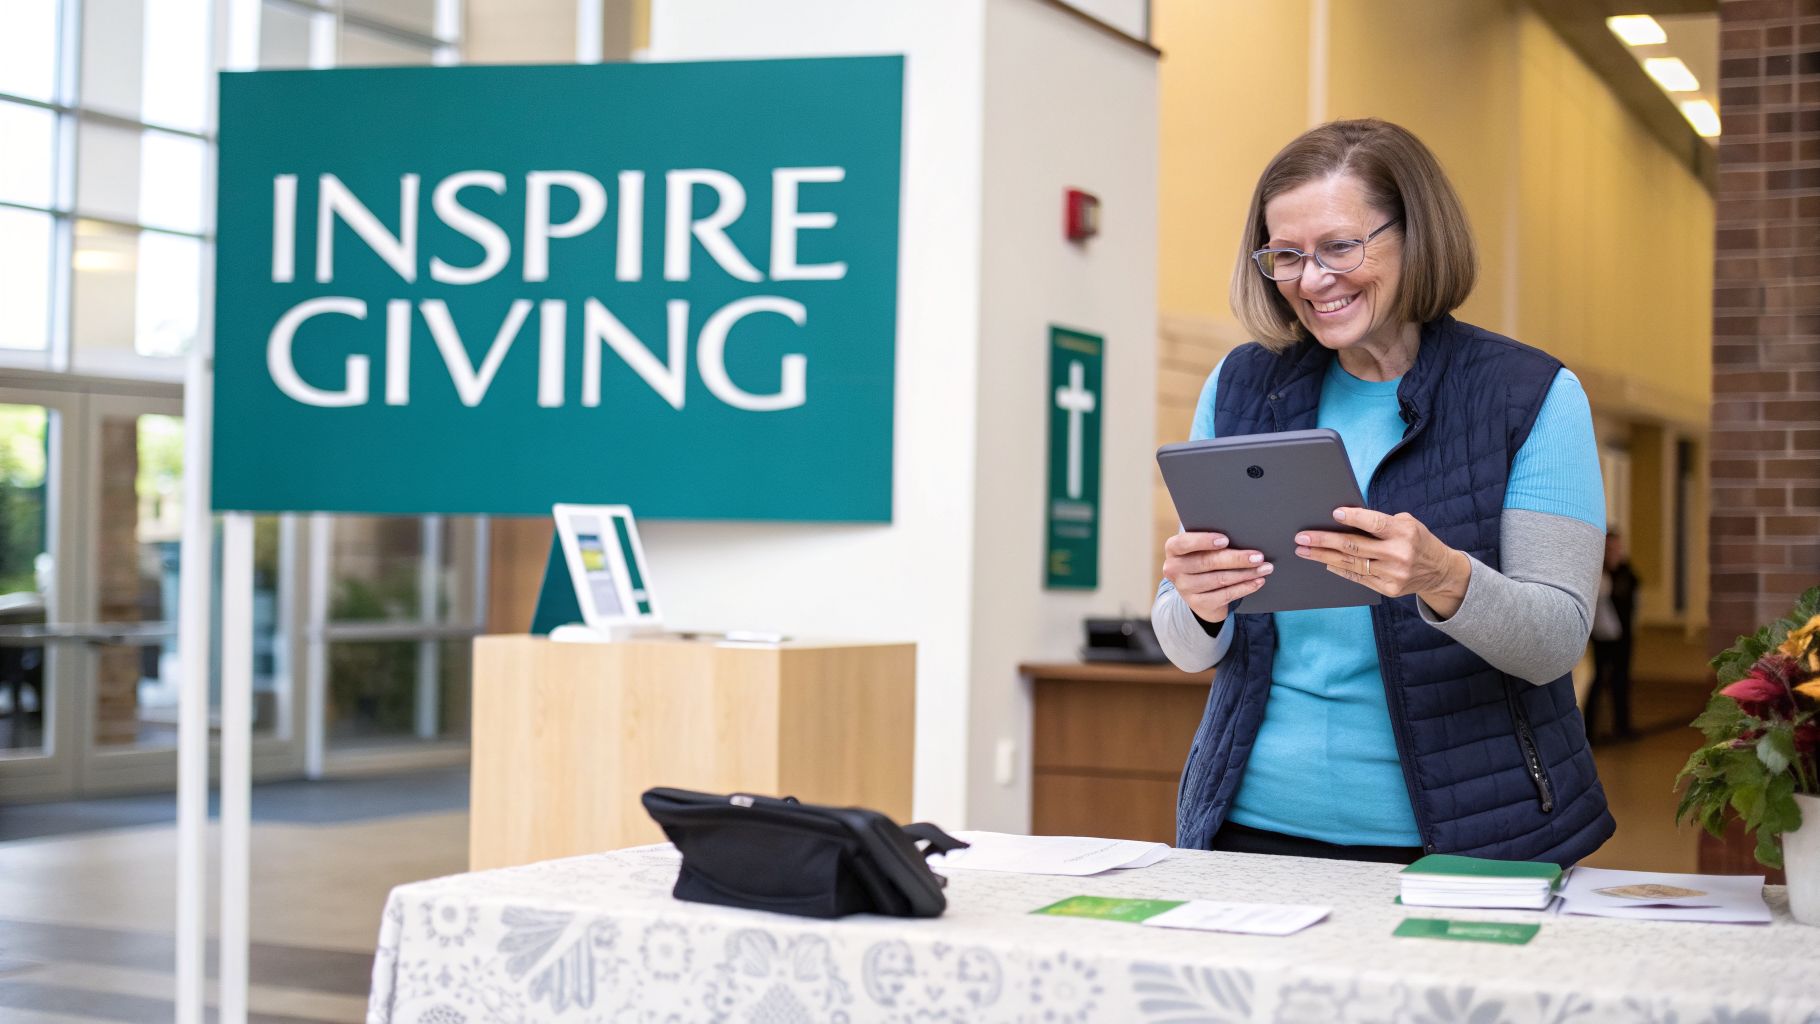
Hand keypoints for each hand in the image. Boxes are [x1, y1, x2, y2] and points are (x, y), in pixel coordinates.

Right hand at [1161, 531, 1271, 625]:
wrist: (1198, 590)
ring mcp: (1185, 588)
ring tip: (1265, 568)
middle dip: (1236, 558)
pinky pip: (1225, 595)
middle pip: (1207, 562)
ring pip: (1219, 579)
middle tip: (1258, 556)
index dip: (1203, 541)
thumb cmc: (1204, 558)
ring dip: (1246, 573)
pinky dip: (1244, 587)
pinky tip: (1258, 581)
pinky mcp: (1198, 604)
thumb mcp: (1201, 547)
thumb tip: (1243, 533)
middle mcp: (1174, 569)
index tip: (1225, 540)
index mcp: (1173, 549)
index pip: (1184, 543)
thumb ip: (1213, 539)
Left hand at [1293, 507, 1472, 618]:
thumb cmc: (1417, 540)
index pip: (1374, 523)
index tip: (1333, 514)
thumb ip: (1380, 522)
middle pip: (1354, 546)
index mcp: (1404, 532)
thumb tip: (1343, 519)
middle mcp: (1399, 554)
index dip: (1353, 518)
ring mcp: (1393, 574)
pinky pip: (1358, 577)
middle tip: (1302, 537)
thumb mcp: (1407, 524)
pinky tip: (1324, 562)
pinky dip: (1339, 569)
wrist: (1439, 571)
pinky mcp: (1388, 589)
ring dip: (1323, 557)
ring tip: (1304, 550)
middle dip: (1324, 541)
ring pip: (1352, 563)